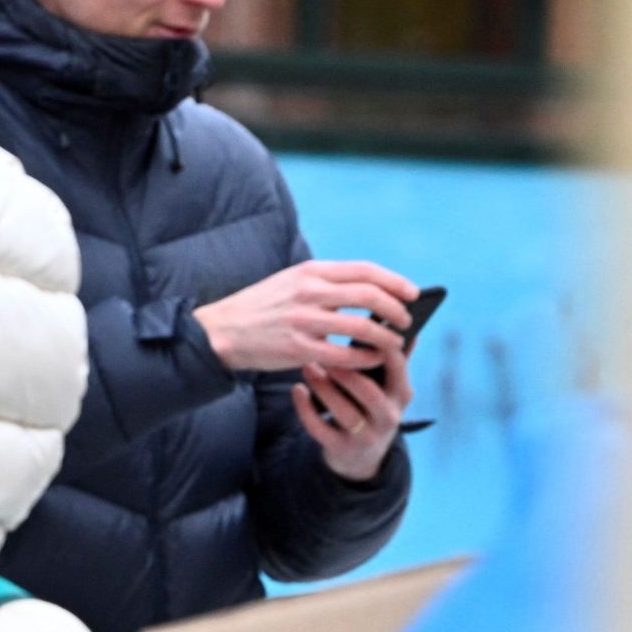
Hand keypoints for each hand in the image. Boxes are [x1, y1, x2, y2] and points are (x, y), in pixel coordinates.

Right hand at [194, 260, 416, 372]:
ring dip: (385, 336)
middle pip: (369, 296)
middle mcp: (308, 292)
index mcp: (310, 271)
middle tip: (407, 320)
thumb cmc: (260, 308)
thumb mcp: (290, 282)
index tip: (412, 293)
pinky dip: (364, 358)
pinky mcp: (296, 348)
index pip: (364, 271)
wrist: (220, 331)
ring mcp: (302, 320)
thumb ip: (325, 284)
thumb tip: (368, 291)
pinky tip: (372, 360)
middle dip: (395, 309)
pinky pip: (341, 355)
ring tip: (395, 342)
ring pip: (360, 326)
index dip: (394, 281)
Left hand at [294, 338, 411, 480]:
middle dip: (345, 371)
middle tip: (325, 351)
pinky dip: (306, 409)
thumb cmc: (373, 408)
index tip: (357, 325)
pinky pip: (320, 428)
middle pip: (368, 391)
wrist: (361, 457)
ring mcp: (365, 435)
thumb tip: (404, 325)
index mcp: (402, 395)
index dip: (378, 346)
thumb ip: (393, 360)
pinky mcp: (341, 448)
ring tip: (308, 367)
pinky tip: (297, 389)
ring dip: (323, 387)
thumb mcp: (389, 387)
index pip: (396, 367)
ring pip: (343, 411)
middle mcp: (388, 416)